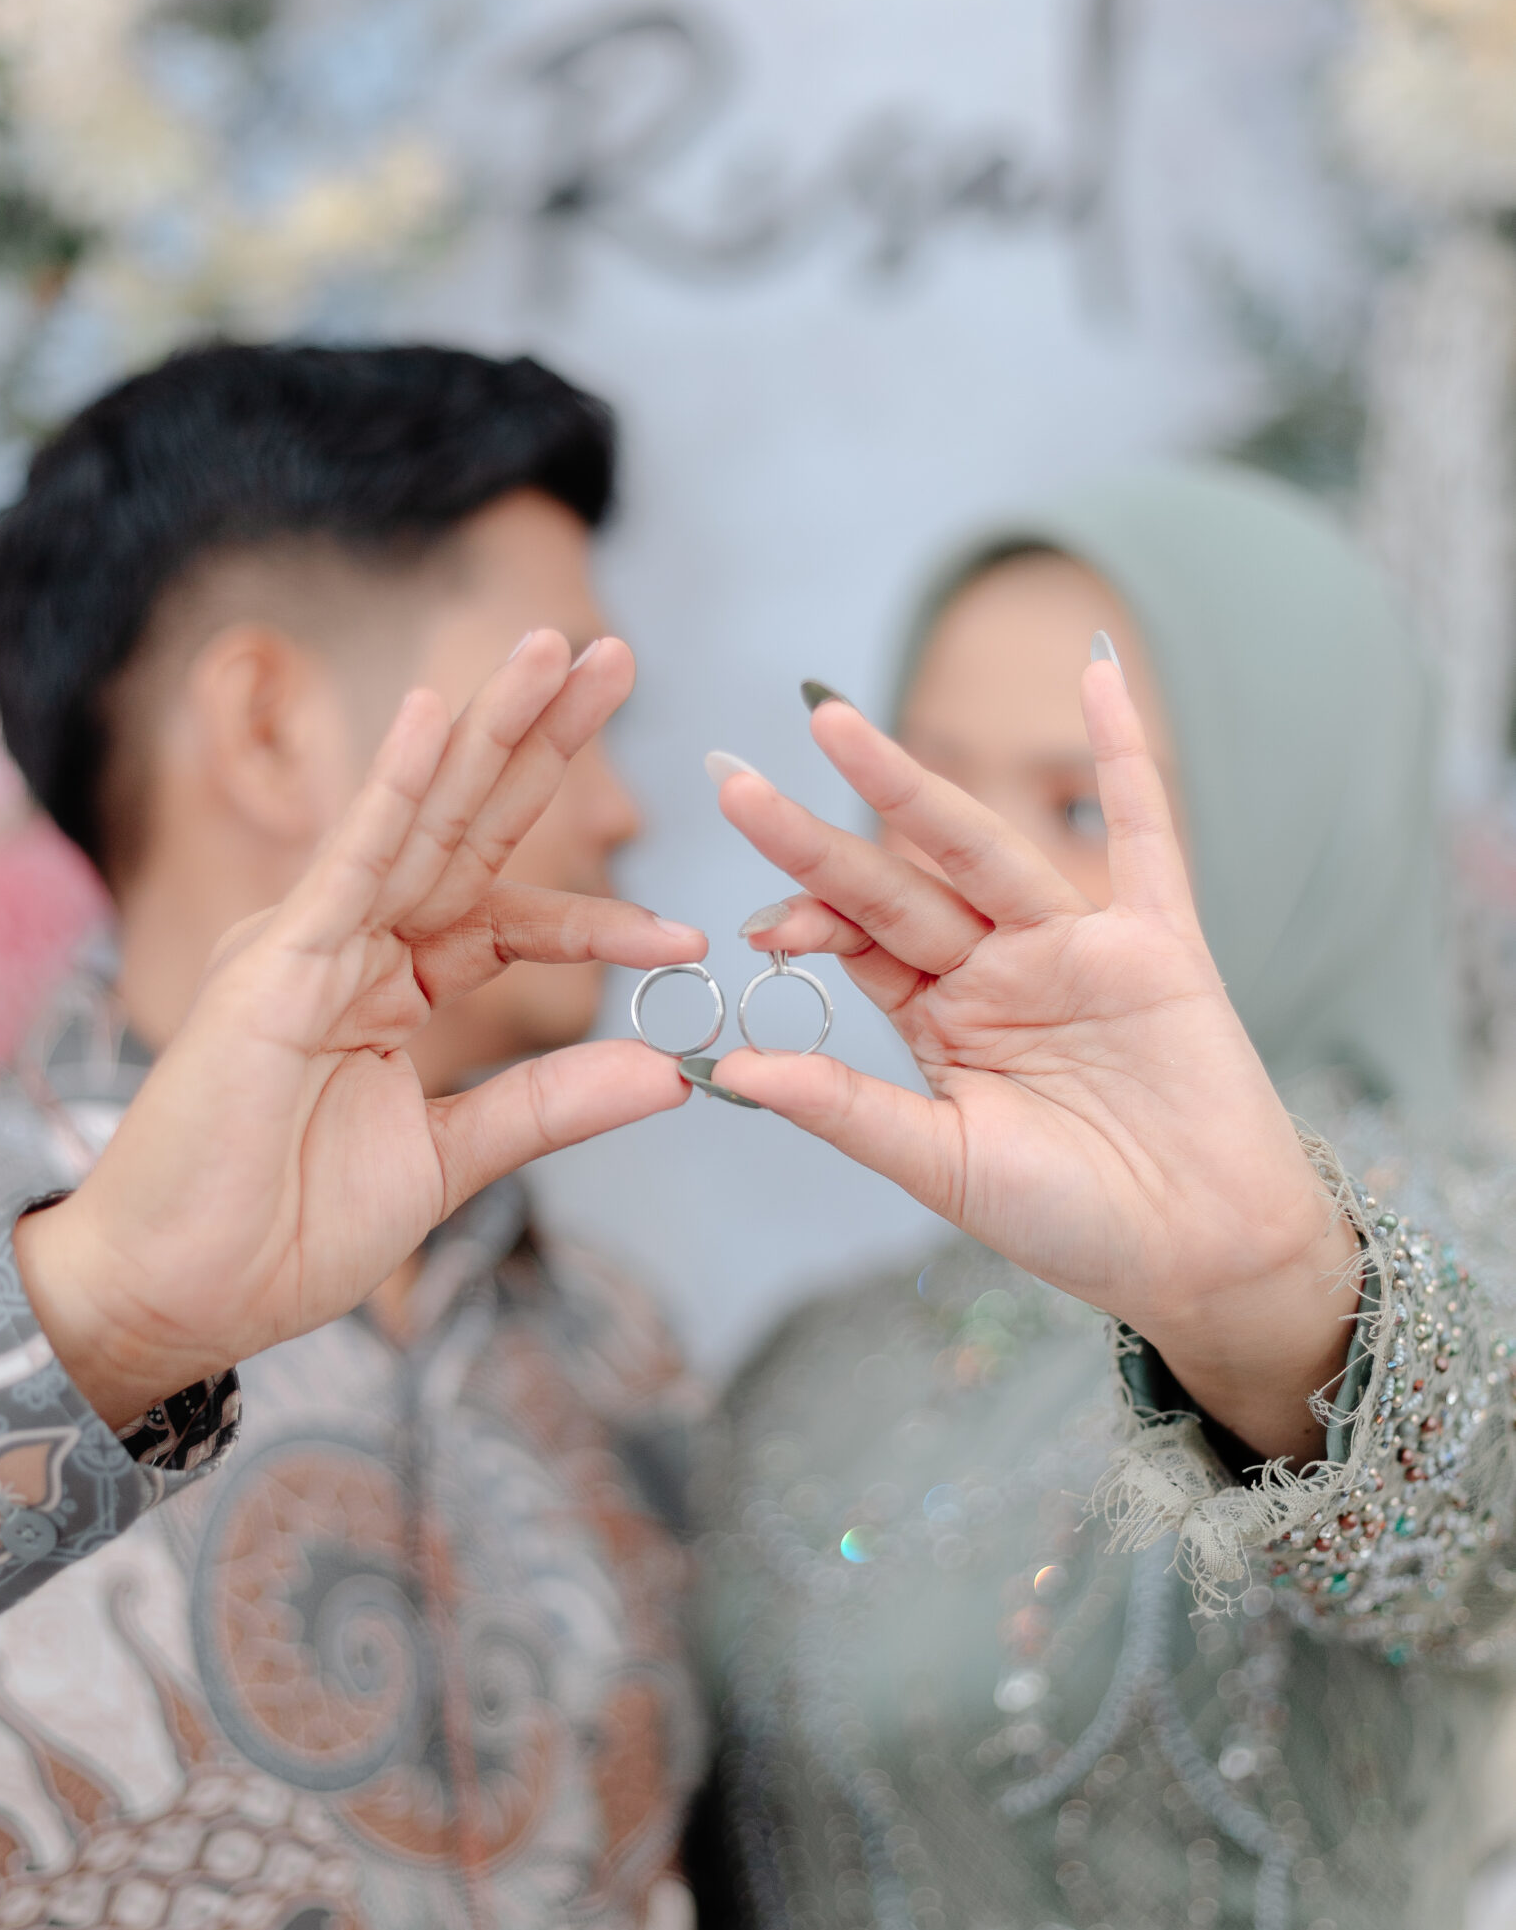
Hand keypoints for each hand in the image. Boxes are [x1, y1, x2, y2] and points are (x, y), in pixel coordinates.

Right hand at [16, 632, 702, 1426]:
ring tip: (556, 651)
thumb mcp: (451, 1161)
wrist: (184, 1293)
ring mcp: (310, 945)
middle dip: (540, 741)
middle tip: (614, 653)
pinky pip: (350, 861)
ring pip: (420, 819)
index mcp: (391, 988)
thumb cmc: (288, 1230)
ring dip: (487, 730)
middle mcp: (353, 946)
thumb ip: (552, 1106)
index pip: (509, 920)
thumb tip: (672, 1073)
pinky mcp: (273, 964)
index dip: (596, 914)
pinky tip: (437, 714)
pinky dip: (393, 788)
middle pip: (469, 828)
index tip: (688, 935)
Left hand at [707, 661, 1359, 1460]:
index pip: (858, 942)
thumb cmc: (1074, 1223)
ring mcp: (1076, 948)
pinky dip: (1126, 756)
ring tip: (831, 722)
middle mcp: (998, 969)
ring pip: (982, 851)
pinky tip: (1101, 674)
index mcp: (941, 1020)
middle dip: (817, 833)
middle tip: (732, 780)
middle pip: (897, 884)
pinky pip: (1145, 832)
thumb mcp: (943, 1166)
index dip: (805, 916)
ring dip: (912, 786)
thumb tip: (725, 1070)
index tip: (753, 918)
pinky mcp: (1159, 944)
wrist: (1204, 1256)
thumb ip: (845, 1111)